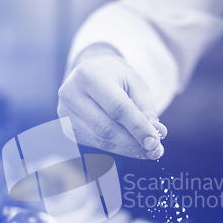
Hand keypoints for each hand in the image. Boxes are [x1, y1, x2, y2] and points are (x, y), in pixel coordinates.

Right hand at [58, 44, 166, 158]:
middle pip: (106, 127)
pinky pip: (95, 143)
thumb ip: (145, 109)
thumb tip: (158, 134)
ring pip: (100, 140)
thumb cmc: (115, 76)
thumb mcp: (135, 83)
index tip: (155, 142)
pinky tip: (131, 148)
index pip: (117, 108)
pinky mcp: (67, 127)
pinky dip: (116, 148)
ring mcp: (65, 113)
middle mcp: (71, 94)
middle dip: (132, 142)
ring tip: (147, 151)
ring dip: (126, 149)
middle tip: (155, 151)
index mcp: (89, 75)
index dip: (137, 127)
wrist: (90, 71)